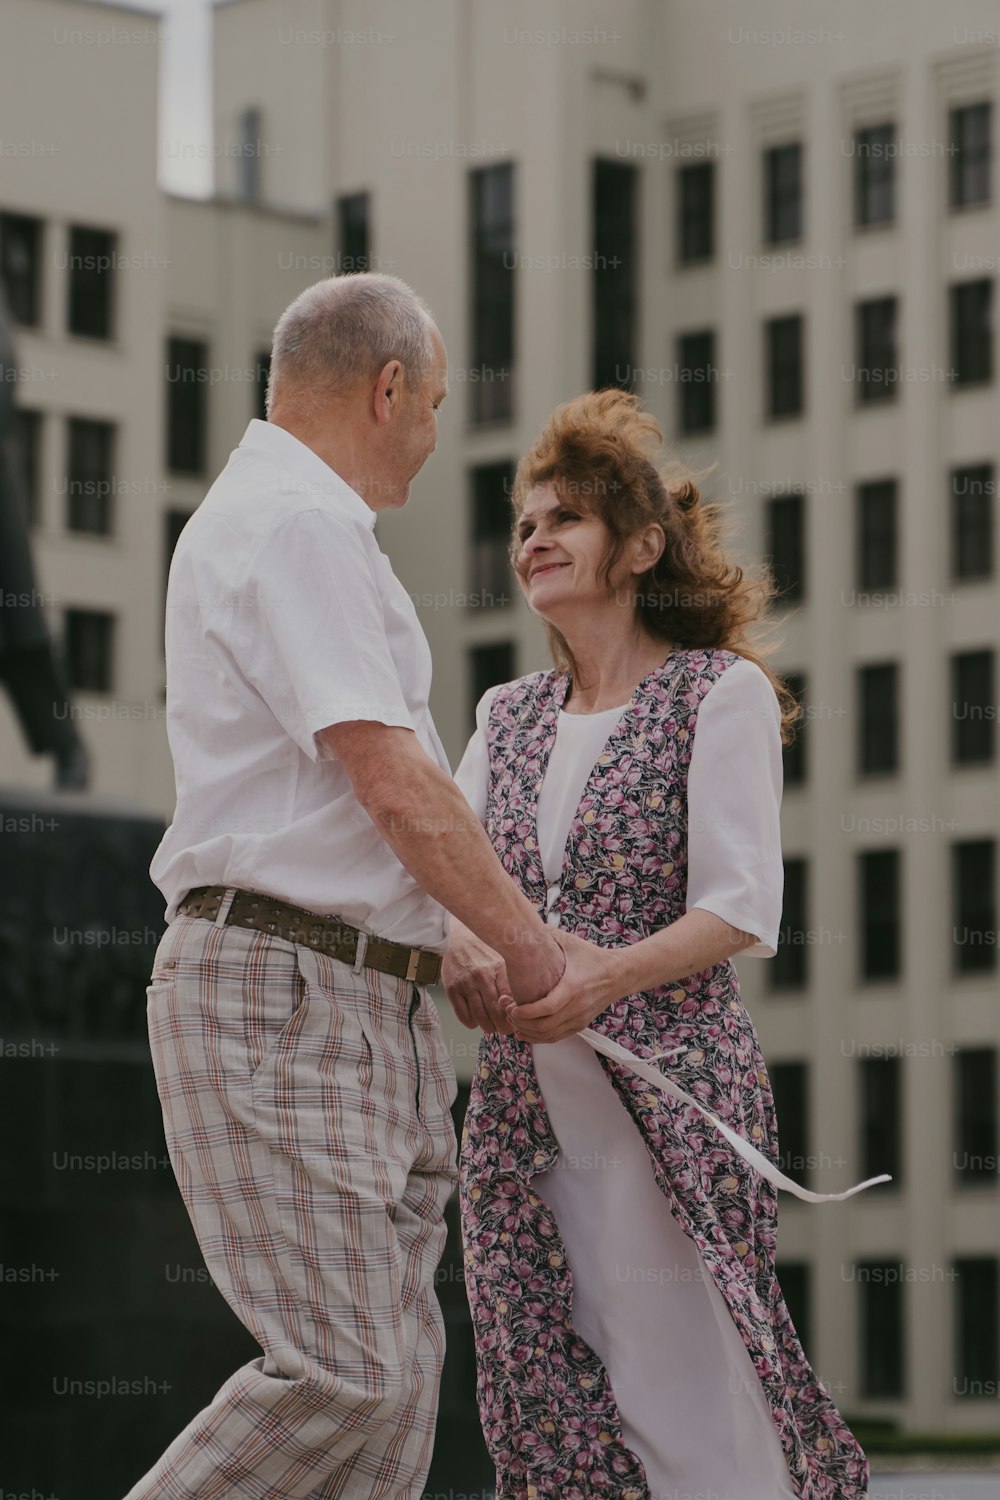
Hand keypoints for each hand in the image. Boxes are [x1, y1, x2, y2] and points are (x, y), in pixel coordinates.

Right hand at [441, 920, 515, 1033]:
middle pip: (496, 1012)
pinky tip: (475, 1020)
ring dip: (487, 1027)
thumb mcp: (501, 958)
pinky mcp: (452, 989)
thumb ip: (510, 979)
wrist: (456, 936)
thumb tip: (522, 1003)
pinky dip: (471, 1023)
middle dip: (503, 1026)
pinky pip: (463, 1015)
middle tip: (505, 1030)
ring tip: (491, 1027)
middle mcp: (482, 976)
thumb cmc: (482, 948)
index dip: (515, 1015)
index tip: (517, 1020)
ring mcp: (465, 983)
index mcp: (498, 967)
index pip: (510, 1000)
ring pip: (480, 1016)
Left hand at [504, 927, 625, 1042]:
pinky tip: (524, 1031)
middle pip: (544, 1025)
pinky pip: (555, 1037)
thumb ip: (547, 935)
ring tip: (512, 1019)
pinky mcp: (579, 1025)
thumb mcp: (570, 943)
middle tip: (506, 1009)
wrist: (619, 975)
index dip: (525, 1012)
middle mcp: (577, 1007)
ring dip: (527, 1031)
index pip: (546, 1008)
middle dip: (520, 1021)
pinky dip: (537, 1038)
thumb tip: (522, 926)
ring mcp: (579, 1019)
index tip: (510, 1006)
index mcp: (573, 987)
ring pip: (548, 1035)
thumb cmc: (592, 957)